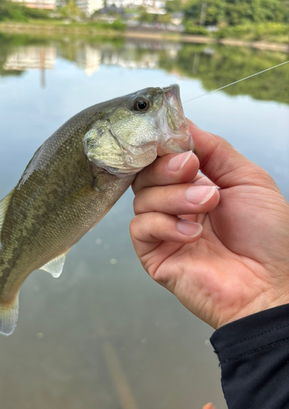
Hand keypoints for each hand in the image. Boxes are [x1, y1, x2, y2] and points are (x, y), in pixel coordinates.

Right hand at [130, 122, 288, 327]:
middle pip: (146, 174)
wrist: (268, 285)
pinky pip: (141, 227)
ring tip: (206, 205)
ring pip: (142, 198)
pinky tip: (193, 234)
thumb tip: (183, 124)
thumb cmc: (267, 236)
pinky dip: (165, 224)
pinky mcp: (154, 255)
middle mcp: (176, 206)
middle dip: (167, 167)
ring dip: (175, 197)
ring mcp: (164, 230)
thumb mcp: (247, 178)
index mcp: (196, 186)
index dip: (164, 145)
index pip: (164, 158)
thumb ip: (214, 149)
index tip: (173, 137)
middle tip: (191, 168)